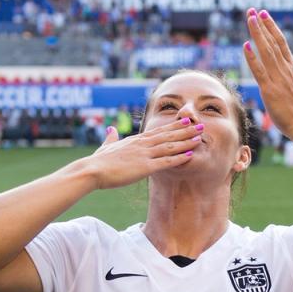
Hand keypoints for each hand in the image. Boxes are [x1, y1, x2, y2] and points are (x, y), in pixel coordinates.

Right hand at [85, 117, 201, 189]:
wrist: (92, 170)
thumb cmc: (97, 161)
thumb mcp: (106, 146)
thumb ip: (111, 137)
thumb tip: (111, 128)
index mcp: (135, 140)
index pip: (158, 131)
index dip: (173, 126)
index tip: (185, 120)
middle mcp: (142, 144)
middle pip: (168, 135)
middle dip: (185, 130)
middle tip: (200, 124)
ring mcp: (144, 155)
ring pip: (170, 146)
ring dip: (186, 141)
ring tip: (200, 136)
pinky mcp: (145, 167)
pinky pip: (166, 162)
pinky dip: (180, 158)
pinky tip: (191, 155)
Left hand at [243, 8, 292, 137]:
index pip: (281, 42)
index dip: (272, 27)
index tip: (263, 14)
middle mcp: (285, 69)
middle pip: (272, 42)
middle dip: (261, 25)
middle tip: (253, 10)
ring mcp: (277, 79)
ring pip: (266, 52)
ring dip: (257, 34)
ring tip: (250, 19)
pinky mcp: (269, 90)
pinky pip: (259, 71)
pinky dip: (252, 58)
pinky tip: (245, 46)